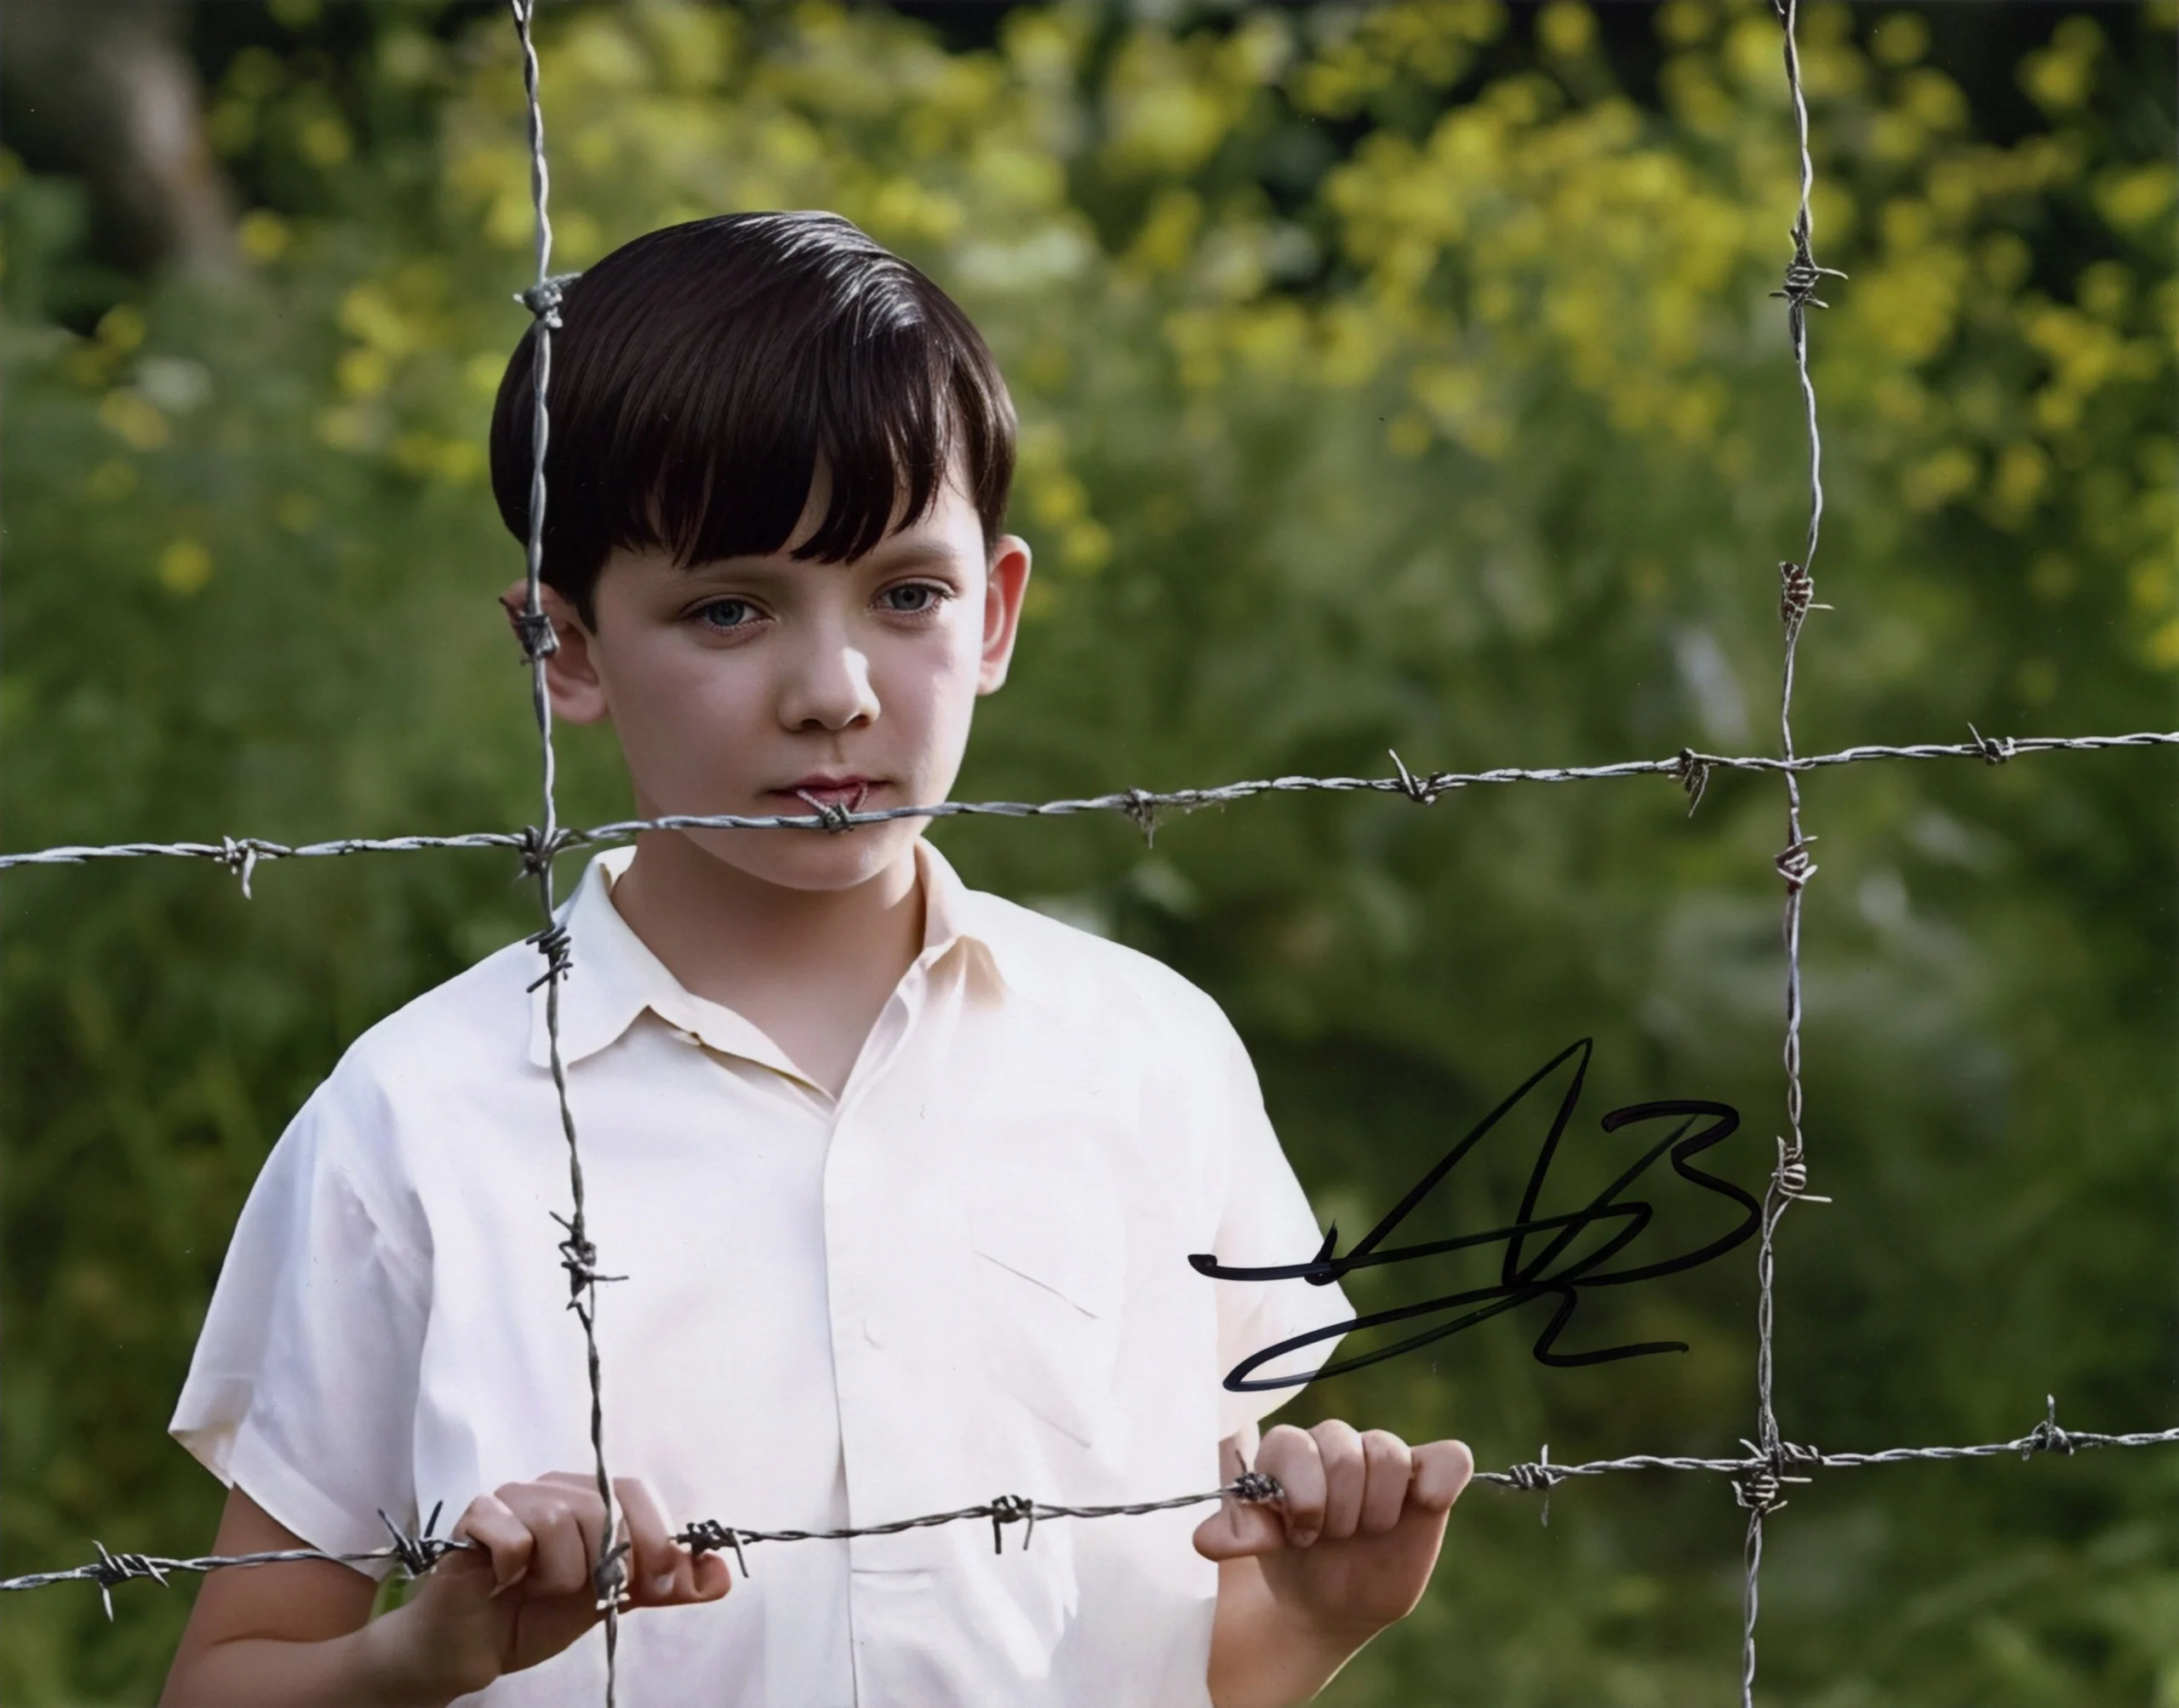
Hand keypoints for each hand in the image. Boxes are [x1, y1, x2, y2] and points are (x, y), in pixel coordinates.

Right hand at [388, 1472, 729, 1701]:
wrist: (471, 1648)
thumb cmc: (536, 1616)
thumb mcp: (613, 1602)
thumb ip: (665, 1586)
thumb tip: (721, 1574)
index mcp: (587, 1497)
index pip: (634, 1491)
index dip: (655, 1537)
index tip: (661, 1585)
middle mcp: (552, 1487)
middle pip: (603, 1507)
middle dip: (605, 1566)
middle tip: (584, 1595)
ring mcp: (512, 1497)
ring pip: (561, 1520)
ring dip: (558, 1576)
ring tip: (536, 1590)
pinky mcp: (475, 1517)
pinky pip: (514, 1534)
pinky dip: (515, 1567)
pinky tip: (505, 1582)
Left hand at [1195, 1422, 1470, 1656]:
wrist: (1330, 1605)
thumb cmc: (1292, 1563)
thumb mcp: (1262, 1549)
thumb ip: (1240, 1533)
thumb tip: (1206, 1540)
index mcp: (1291, 1451)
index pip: (1296, 1443)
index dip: (1302, 1493)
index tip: (1299, 1536)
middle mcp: (1337, 1445)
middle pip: (1344, 1448)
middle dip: (1338, 1508)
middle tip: (1332, 1538)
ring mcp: (1385, 1461)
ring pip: (1388, 1450)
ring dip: (1376, 1506)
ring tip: (1366, 1532)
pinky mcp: (1428, 1481)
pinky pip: (1450, 1458)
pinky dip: (1440, 1480)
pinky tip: (1424, 1505)